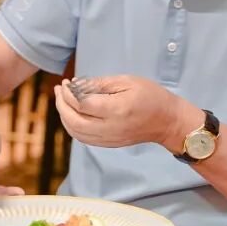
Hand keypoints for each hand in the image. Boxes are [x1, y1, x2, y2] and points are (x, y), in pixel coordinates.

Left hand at [54, 75, 196, 149]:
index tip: (66, 82)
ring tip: (61, 100)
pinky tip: (71, 115)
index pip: (81, 104)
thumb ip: (100, 83)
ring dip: (64, 116)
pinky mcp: (109, 144)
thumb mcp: (127, 81)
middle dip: (61, 104)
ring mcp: (109, 139)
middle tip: (59, 89)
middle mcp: (110, 128)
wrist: (167, 121)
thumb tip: (76, 85)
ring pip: (76, 132)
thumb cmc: (150, 96)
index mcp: (115, 110)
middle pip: (74, 121)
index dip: (69, 93)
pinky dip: (72, 127)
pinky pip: (83, 139)